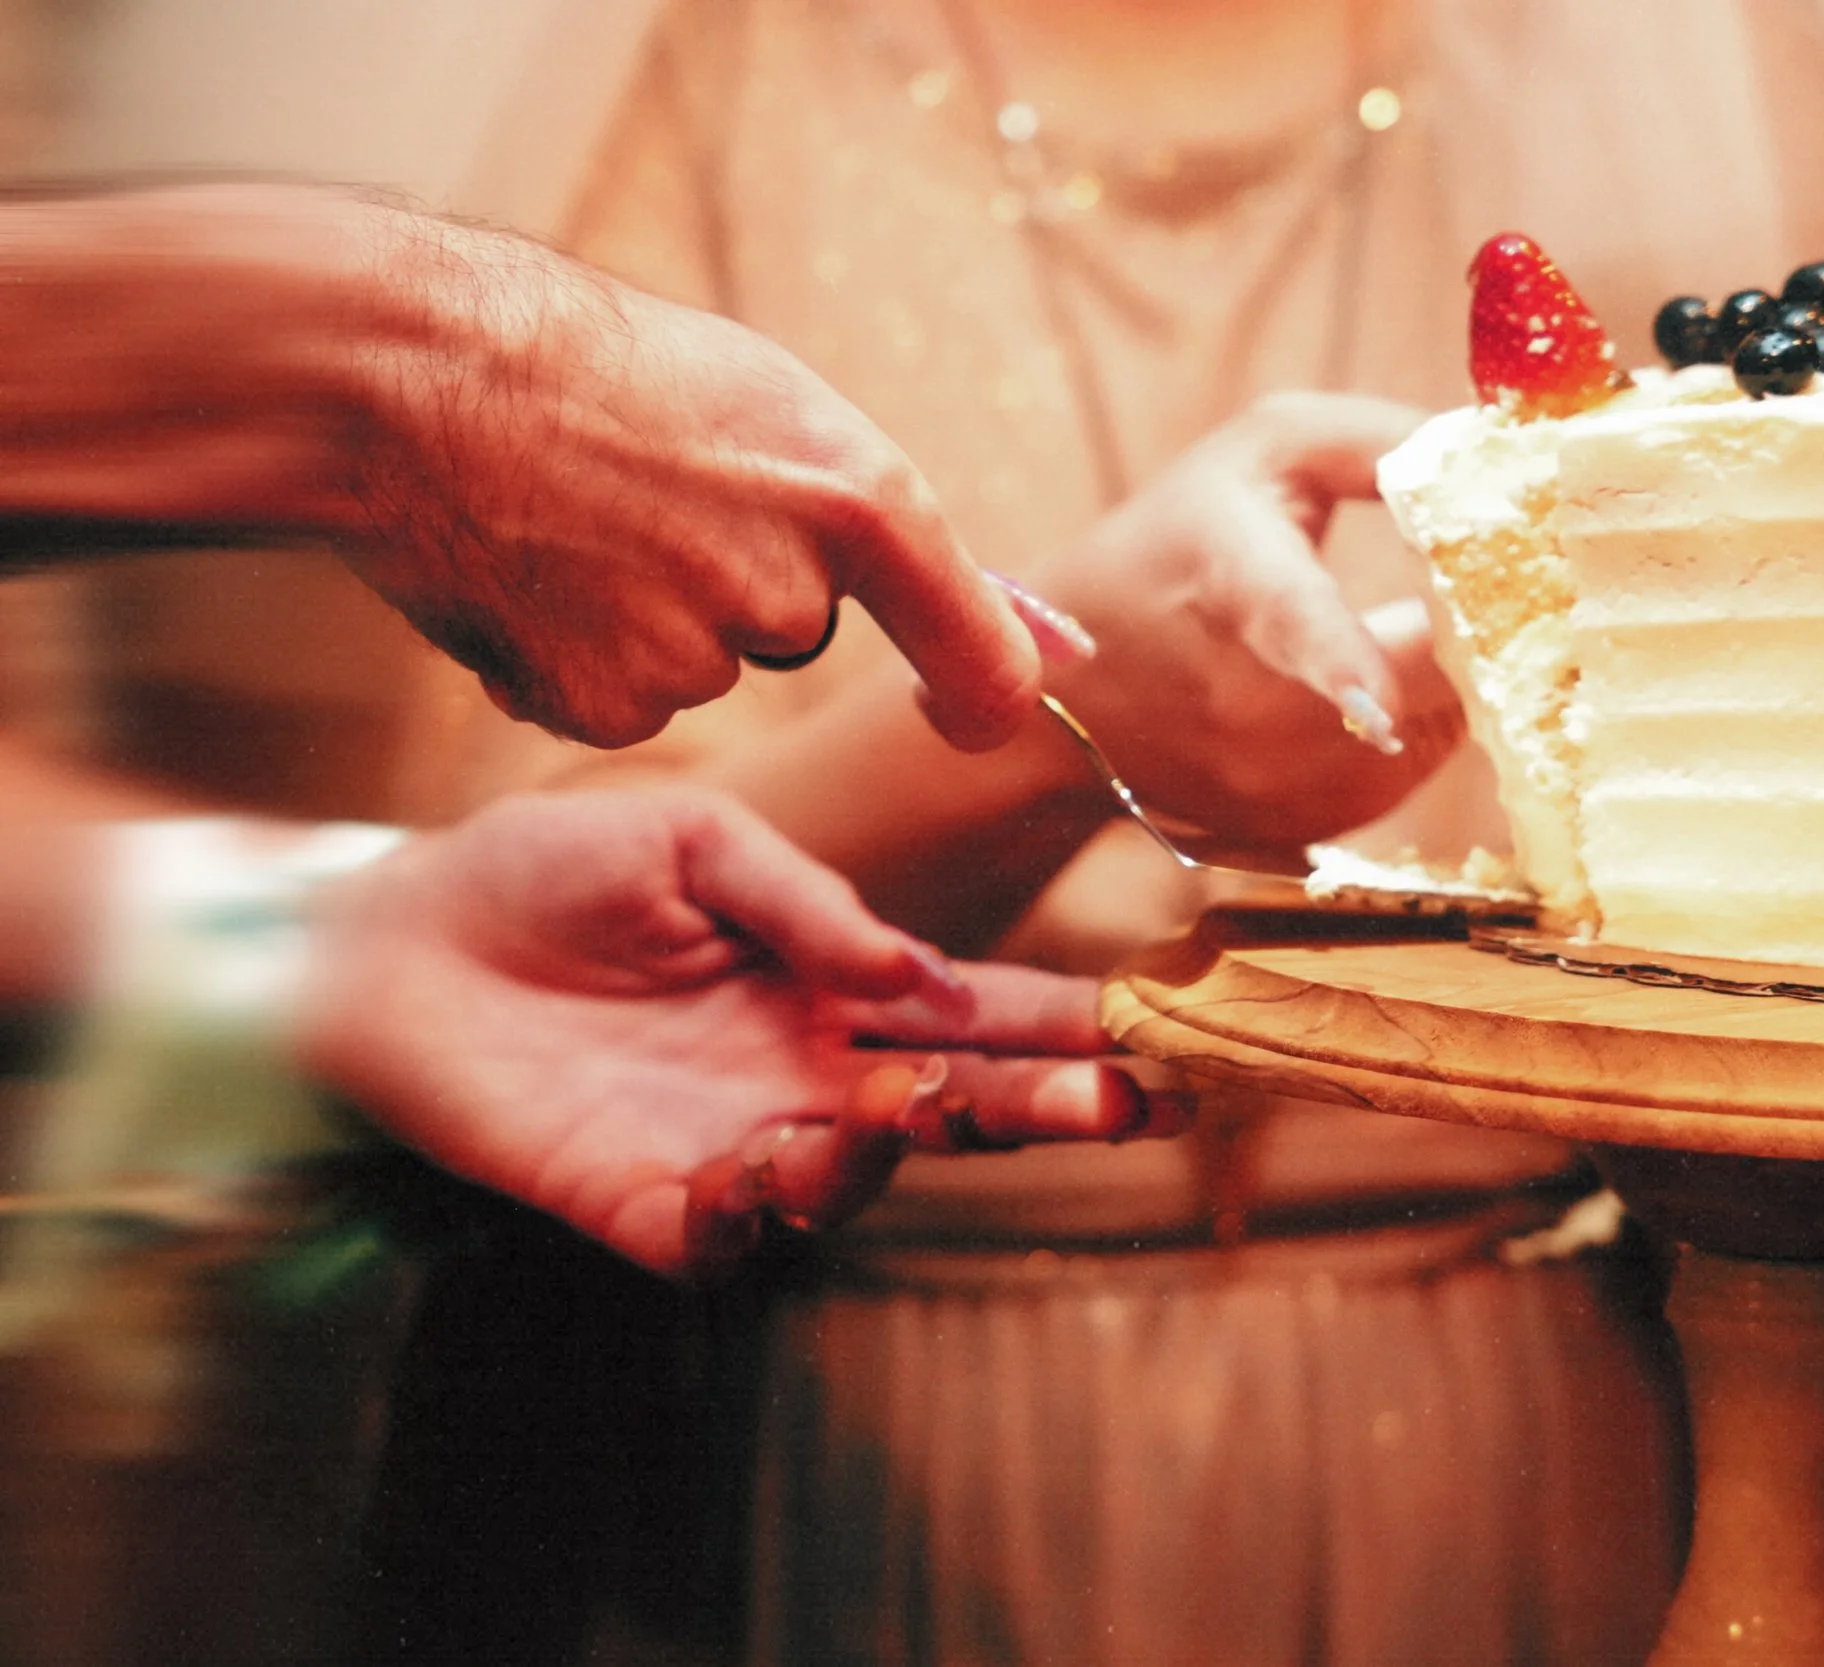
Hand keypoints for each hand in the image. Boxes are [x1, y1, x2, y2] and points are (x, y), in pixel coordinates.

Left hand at [291, 786, 1183, 1277]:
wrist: (386, 938)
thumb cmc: (543, 871)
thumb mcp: (687, 837)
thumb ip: (802, 901)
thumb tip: (912, 974)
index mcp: (829, 982)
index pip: (976, 1010)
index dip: (1066, 1026)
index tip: (1157, 1034)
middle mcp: (801, 1069)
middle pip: (953, 1104)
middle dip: (1043, 1107)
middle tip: (1120, 1103)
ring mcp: (728, 1140)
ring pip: (855, 1179)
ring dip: (896, 1151)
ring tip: (900, 1103)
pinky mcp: (638, 1200)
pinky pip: (724, 1241)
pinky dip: (756, 1218)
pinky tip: (759, 1163)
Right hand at [342, 200, 1046, 748]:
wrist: (412, 374)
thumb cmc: (599, 368)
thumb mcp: (774, 405)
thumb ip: (893, 528)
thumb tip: (1055, 649)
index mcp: (860, 500)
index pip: (985, 654)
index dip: (983, 697)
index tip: (964, 711)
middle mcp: (791, 590)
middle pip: (787, 629)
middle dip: (728, 581)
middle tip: (642, 492)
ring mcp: (695, 658)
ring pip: (691, 666)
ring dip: (640, 615)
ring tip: (569, 517)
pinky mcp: (606, 707)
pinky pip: (614, 704)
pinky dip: (572, 658)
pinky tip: (527, 573)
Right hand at [1030, 392, 1465, 847]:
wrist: (1072, 697)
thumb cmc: (1177, 546)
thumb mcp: (1264, 453)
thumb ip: (1382, 442)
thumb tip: (1496, 458)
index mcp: (1237, 589)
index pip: (1294, 625)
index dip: (1342, 660)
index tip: (1378, 697)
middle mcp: (1252, 708)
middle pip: (1422, 679)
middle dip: (1471, 630)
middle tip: (1467, 586)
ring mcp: (1277, 785)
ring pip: (1438, 728)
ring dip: (1449, 679)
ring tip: (1399, 634)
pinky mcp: (1304, 831)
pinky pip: (1413, 771)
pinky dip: (1417, 728)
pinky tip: (1373, 693)